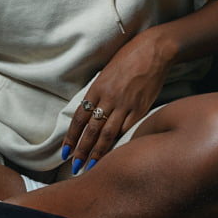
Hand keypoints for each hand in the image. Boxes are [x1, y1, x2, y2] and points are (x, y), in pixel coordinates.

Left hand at [62, 29, 173, 173]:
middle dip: (81, 150)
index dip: (71, 137)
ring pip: (107, 134)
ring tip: (90, 166)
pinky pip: (126, 130)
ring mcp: (125, 105)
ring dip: (98, 152)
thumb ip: (99, 93)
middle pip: (91, 130)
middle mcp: (108, 98)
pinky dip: (118, 144)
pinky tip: (114, 155)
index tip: (65, 152)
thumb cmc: (129, 58)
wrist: (152, 51)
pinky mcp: (140, 108)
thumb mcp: (106, 73)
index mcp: (97, 88)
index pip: (79, 118)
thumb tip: (90, 112)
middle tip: (74, 167)